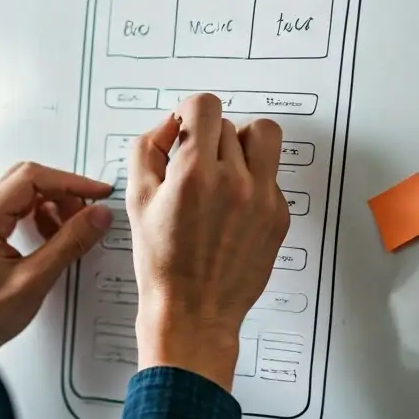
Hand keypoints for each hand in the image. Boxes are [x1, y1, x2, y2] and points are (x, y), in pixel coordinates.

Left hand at [0, 161, 113, 355]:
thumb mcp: (34, 279)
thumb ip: (69, 243)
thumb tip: (96, 217)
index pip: (32, 178)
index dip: (70, 181)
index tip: (95, 192)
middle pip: (28, 181)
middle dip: (64, 192)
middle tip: (89, 210)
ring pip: (25, 195)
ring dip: (54, 206)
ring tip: (73, 228)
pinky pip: (18, 211)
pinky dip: (42, 218)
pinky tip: (54, 237)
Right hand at [126, 94, 290, 391]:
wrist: (193, 312)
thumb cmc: (164, 265)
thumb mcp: (138, 201)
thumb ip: (148, 150)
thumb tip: (169, 126)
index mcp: (196, 174)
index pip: (206, 106)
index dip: (191, 113)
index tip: (187, 127)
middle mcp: (236, 182)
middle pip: (230, 124)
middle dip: (210, 139)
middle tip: (197, 165)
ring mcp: (263, 199)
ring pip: (264, 139)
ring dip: (244, 146)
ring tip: (227, 169)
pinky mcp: (279, 216)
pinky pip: (272, 177)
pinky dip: (254, 182)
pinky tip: (233, 207)